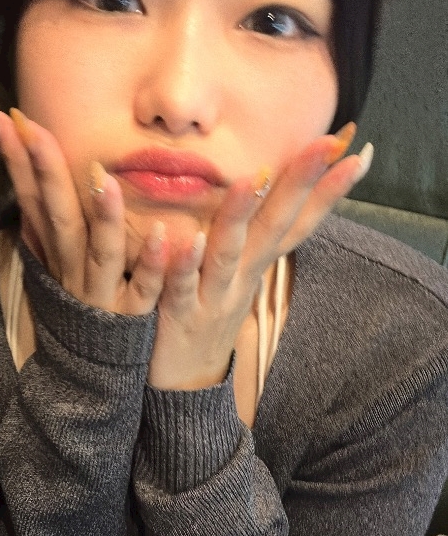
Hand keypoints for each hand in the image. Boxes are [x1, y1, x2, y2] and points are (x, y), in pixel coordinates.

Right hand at [0, 93, 166, 315]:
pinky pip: (146, 290)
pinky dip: (155, 265)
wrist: (92, 379)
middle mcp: (74, 270)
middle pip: (58, 216)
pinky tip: (170, 237)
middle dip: (44, 173)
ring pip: (101, 252)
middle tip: (34, 130)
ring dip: (104, 216)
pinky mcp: (133, 318)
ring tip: (104, 180)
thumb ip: (46, 231)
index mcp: (58, 252)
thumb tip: (26, 190)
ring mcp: (103, 294)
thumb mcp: (56, 267)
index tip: (4, 117)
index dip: (18, 160)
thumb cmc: (81, 310)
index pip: (32, 199)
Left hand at [147, 127, 371, 389]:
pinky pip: (181, 287)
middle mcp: (241, 278)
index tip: (358, 154)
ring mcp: (213, 298)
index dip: (327, 191)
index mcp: (254, 263)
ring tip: (251, 177)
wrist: (182, 389)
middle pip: (275, 226)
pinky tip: (184, 237)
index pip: (298, 220)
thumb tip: (260, 193)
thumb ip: (245, 236)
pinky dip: (183, 263)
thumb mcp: (233, 275)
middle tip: (326, 146)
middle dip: (300, 184)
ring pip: (228, 251)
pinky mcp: (178, 316)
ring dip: (239, 213)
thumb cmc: (204, 318)